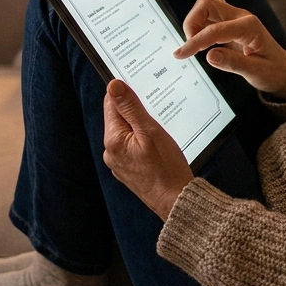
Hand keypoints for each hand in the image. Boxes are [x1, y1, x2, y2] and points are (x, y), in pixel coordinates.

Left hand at [101, 79, 194, 220]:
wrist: (175, 201)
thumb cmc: (167, 168)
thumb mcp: (151, 131)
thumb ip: (131, 107)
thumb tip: (113, 85)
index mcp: (113, 140)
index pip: (112, 104)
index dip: (127, 95)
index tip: (144, 95)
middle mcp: (110, 152)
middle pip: (118, 118)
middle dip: (136, 114)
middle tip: (156, 118)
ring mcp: (118, 163)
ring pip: (127, 133)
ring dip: (140, 129)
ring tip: (158, 136)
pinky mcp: (128, 170)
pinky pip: (132, 148)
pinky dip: (143, 143)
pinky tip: (157, 149)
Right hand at [174, 0, 285, 97]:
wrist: (284, 71)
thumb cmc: (273, 72)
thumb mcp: (256, 73)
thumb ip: (233, 64)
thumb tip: (209, 56)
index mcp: (250, 27)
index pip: (214, 29)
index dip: (194, 41)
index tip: (180, 55)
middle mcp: (241, 17)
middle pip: (207, 3)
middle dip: (192, 22)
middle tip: (190, 47)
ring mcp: (235, 18)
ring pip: (205, 5)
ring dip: (194, 22)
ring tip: (194, 46)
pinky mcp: (229, 23)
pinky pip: (208, 15)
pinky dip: (198, 26)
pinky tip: (200, 44)